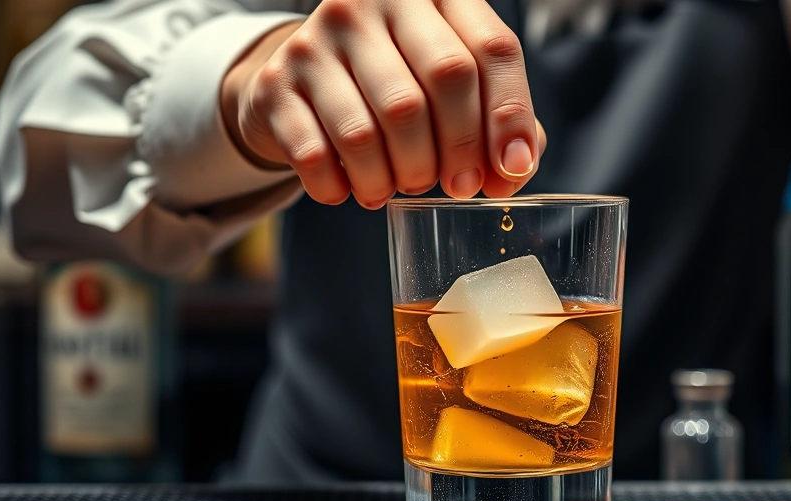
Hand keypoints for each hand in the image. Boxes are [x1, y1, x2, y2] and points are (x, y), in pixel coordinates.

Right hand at [221, 0, 547, 208]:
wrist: (302, 81)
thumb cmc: (396, 84)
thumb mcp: (450, 86)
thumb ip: (495, 117)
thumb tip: (515, 169)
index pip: (490, 49)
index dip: (509, 116)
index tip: (512, 169)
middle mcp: (373, 3)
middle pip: (441, 80)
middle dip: (459, 149)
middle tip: (457, 185)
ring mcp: (318, 39)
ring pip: (375, 127)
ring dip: (398, 177)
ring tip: (401, 188)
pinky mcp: (275, 83)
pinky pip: (316, 154)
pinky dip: (342, 188)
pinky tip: (352, 191)